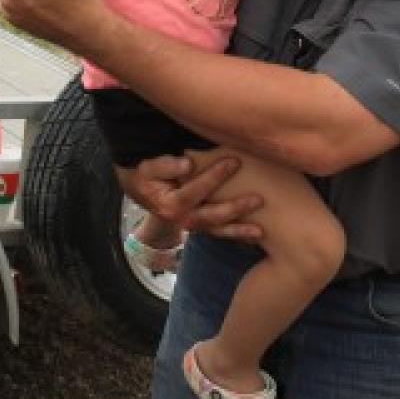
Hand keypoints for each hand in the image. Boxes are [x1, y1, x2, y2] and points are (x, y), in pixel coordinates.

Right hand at [116, 153, 262, 240]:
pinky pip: (218, 232)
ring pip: (217, 230)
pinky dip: (234, 235)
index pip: (196, 190)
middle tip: (258, 199)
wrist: (139, 189)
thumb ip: (165, 165)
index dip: (215, 176)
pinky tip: (254, 237)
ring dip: (239, 231)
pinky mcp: (198, 225)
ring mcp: (191, 225)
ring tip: (260, 231)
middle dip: (235, 208)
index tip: (234, 161)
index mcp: (170, 205)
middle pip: (212, 215)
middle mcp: (182, 219)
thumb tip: (188, 164)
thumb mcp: (147, 168)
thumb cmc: (145, 175)